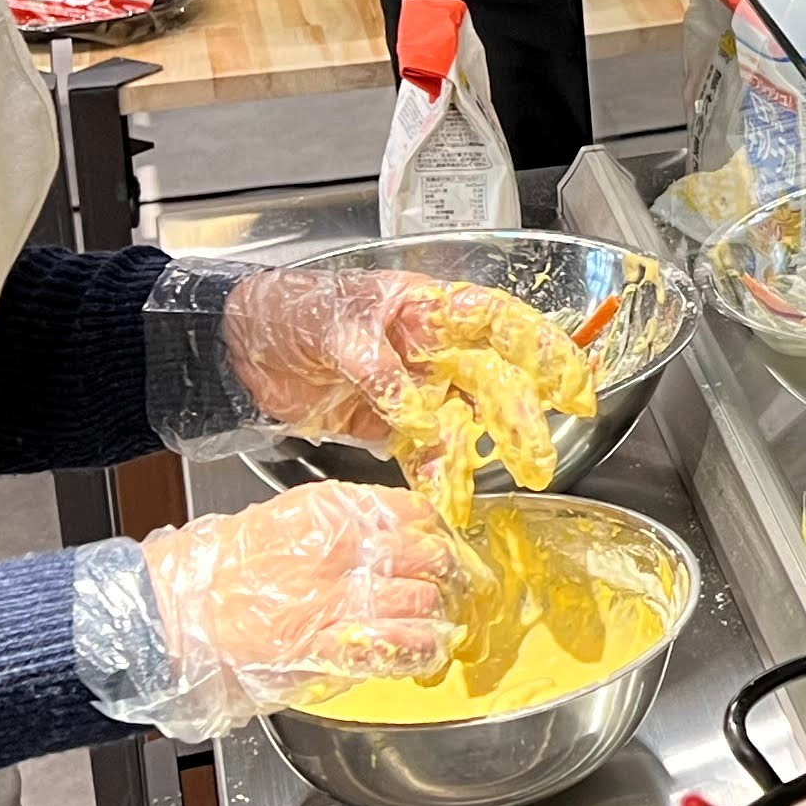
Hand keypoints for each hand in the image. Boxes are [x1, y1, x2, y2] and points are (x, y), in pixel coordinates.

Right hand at [136, 482, 471, 704]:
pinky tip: (425, 651)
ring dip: (437, 615)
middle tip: (453, 586)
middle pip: (429, 557)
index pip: (415, 512)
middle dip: (448, 574)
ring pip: (422, 603)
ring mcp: (337, 602)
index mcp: (331, 512)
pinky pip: (395, 649)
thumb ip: (339, 526)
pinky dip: (419, 651)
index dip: (437, 531)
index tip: (442, 542)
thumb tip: (390, 536)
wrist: (173, 614)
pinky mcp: (328, 649)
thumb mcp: (282, 520)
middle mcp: (342, 551)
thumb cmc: (217, 569)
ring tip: (440, 622)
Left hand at [223, 268, 596, 464]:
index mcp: (425, 307)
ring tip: (503, 486)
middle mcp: (430, 347)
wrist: (235, 351)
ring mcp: (412, 388)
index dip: (542, 349)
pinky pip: (424, 452)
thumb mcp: (333, 324)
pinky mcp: (388, 425)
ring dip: (482, 455)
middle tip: (538, 456)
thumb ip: (377, 365)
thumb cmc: (286, 311)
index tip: (570, 384)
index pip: (499, 320)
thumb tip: (418, 408)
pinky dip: (437, 475)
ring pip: (463, 423)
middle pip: (491, 380)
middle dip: (519, 418)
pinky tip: (449, 499)